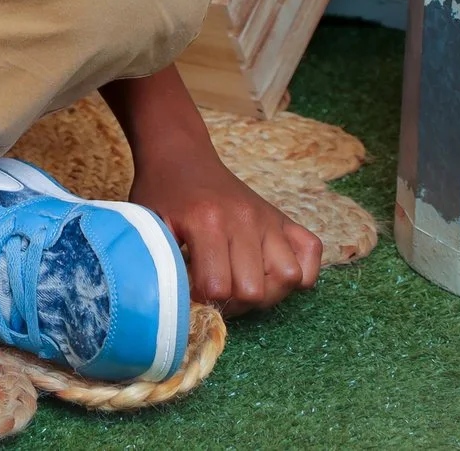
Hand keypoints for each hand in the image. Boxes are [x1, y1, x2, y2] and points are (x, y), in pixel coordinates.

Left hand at [129, 145, 322, 316]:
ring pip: (288, 277)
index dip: (201, 300)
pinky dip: (299, 272)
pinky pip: (310, 255)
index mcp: (207, 222)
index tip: (189, 292)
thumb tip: (175, 306)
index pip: (218, 288)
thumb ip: (159, 262)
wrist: (180, 154)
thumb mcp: (148, 224)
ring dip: (267, 293)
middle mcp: (244, 220)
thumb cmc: (161, 192)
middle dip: (232, 303)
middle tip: (214, 292)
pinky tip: (269, 272)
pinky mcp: (283, 219)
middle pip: (255, 291)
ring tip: (241, 284)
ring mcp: (268, 218)